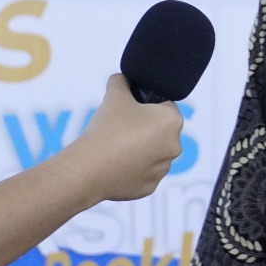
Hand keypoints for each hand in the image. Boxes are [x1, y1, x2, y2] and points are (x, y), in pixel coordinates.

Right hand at [65, 73, 184, 202]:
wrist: (90, 168)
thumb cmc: (107, 129)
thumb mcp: (114, 95)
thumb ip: (121, 81)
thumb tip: (122, 78)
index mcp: (172, 121)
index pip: (164, 106)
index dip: (146, 106)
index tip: (129, 110)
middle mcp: (175, 146)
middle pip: (159, 131)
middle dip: (144, 128)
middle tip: (120, 128)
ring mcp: (163, 170)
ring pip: (152, 153)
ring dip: (139, 149)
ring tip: (116, 147)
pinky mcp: (150, 187)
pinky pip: (143, 173)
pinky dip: (132, 169)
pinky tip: (115, 164)